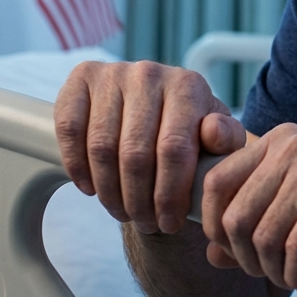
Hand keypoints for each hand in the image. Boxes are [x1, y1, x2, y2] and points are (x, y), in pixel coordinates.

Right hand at [54, 61, 245, 234]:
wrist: (157, 108)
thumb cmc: (192, 131)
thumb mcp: (218, 138)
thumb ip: (227, 140)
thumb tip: (212, 131)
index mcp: (188, 85)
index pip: (174, 149)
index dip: (169, 193)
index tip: (169, 222)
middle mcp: (150, 73)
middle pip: (135, 153)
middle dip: (139, 200)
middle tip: (144, 224)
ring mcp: (113, 73)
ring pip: (101, 147)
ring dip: (109, 191)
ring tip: (122, 212)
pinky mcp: (81, 77)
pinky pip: (70, 129)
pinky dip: (77, 165)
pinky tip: (91, 188)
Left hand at [199, 123, 296, 296]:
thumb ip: (257, 222)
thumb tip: (211, 253)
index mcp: (281, 139)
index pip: (215, 184)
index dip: (215, 229)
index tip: (238, 256)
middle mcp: (295, 144)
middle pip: (234, 217)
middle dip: (248, 260)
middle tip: (275, 274)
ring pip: (264, 238)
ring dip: (277, 273)